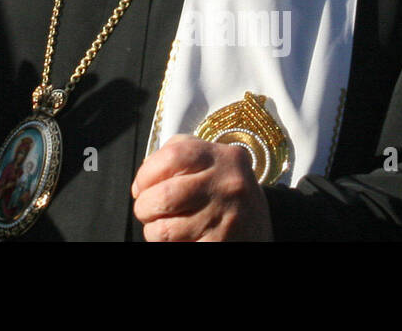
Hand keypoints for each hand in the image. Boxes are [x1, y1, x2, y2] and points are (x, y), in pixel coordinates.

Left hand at [131, 134, 272, 240]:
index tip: (141, 186)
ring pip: (165, 230)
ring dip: (154, 232)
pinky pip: (178, 247)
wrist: (260, 224)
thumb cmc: (221, 187)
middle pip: (163, 196)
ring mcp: (227, 219)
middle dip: (144, 208)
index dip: (145, 174)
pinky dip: (169, 245)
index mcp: (220, 157)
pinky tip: (179, 239)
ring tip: (162, 227)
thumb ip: (175, 153)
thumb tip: (142, 181)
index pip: (170, 157)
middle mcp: (227, 185)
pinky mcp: (221, 245)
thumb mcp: (208, 158)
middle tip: (148, 210)